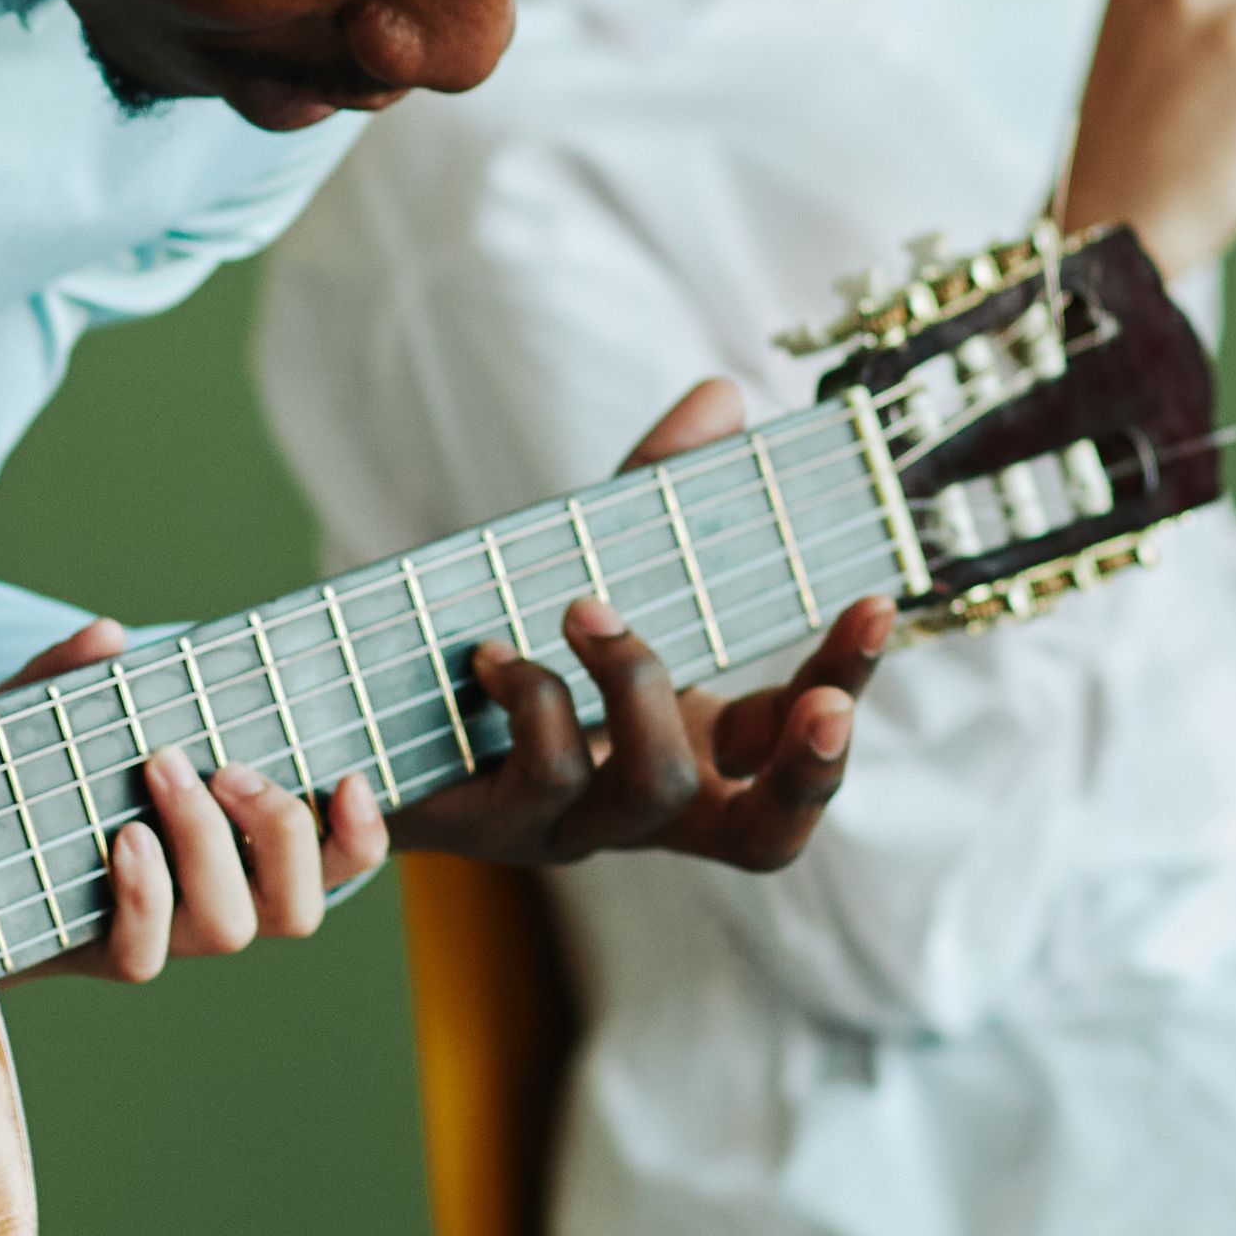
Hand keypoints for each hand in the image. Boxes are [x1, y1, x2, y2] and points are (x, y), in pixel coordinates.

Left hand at [0, 621, 388, 984]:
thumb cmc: (19, 781)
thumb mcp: (41, 718)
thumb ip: (69, 675)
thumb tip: (106, 635)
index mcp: (241, 847)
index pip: (335, 860)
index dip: (361, 833)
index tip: (348, 776)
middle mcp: (215, 899)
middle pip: (298, 908)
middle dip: (281, 831)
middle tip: (228, 765)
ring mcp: (162, 934)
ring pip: (231, 929)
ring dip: (210, 846)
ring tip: (163, 773)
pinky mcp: (104, 954)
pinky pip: (145, 955)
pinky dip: (146, 894)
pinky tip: (123, 840)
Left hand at [389, 380, 901, 875]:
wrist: (360, 704)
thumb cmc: (499, 632)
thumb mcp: (592, 556)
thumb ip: (657, 486)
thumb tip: (724, 396)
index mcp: (695, 750)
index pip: (801, 742)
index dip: (846, 681)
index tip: (875, 600)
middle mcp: (648, 809)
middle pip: (768, 839)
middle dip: (810, 769)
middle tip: (825, 703)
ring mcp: (578, 829)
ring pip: (654, 790)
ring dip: (635, 681)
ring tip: (582, 607)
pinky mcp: (500, 828)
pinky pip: (546, 775)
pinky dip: (532, 696)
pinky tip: (491, 650)